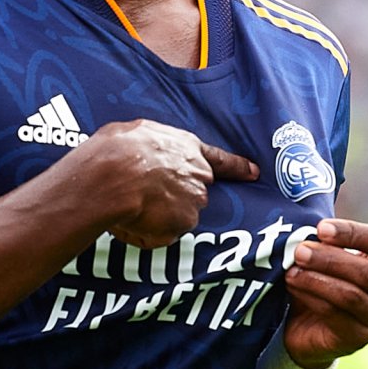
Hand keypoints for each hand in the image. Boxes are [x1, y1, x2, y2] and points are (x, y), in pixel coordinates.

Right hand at [70, 120, 256, 249]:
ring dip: (157, 217)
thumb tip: (146, 154)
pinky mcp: (181, 226)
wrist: (113, 175)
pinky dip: (146, 233)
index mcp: (189, 149)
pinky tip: (129, 220)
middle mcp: (198, 177)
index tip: (254, 173)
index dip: (239, 168)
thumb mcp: (138, 132)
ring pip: (175, 217)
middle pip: (191, 194)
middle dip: (172, 199)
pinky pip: (160, 235)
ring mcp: (192, 204)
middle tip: (142, 196)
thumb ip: (154, 146)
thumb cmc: (118, 149)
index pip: (221, 161)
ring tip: (130, 207)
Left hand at [283, 219, 367, 368]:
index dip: (353, 233)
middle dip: (330, 258)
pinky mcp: (361, 340)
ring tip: (291, 270)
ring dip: (317, 279)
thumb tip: (317, 226)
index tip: (321, 228)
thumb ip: (331, 240)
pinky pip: (335, 314)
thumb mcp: (332, 256)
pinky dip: (312, 296)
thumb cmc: (326, 281)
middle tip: (299, 250)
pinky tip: (293, 286)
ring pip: (352, 296)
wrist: (309, 327)